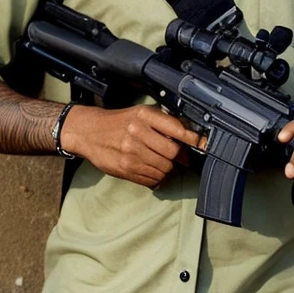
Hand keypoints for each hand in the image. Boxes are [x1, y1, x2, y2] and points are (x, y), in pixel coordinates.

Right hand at [60, 104, 204, 187]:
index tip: (204, 145)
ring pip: (164, 169)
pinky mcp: (125, 169)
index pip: (177, 129)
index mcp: (144, 115)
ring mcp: (131, 152)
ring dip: (169, 170)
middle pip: (173, 153)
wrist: (88, 132)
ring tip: (164, 164)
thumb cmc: (119, 122)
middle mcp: (138, 133)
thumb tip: (190, 135)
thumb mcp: (141, 113)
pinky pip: (152, 179)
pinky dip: (158, 178)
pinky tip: (153, 171)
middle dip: (182, 159)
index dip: (195, 140)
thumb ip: (163, 122)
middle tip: (184, 159)